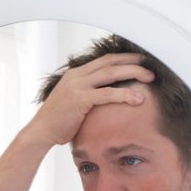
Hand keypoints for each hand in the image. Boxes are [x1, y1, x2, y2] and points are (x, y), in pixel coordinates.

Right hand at [23, 53, 154, 146]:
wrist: (41, 132)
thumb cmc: (57, 121)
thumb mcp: (71, 101)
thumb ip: (86, 94)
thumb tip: (102, 98)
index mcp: (75, 74)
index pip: (103, 60)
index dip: (123, 58)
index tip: (139, 60)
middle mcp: (77, 76)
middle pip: (110, 62)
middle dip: (132, 62)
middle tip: (150, 66)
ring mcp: (78, 86)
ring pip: (111, 74)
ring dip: (133, 73)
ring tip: (150, 78)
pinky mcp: (80, 99)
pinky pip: (107, 94)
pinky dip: (124, 94)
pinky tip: (138, 98)